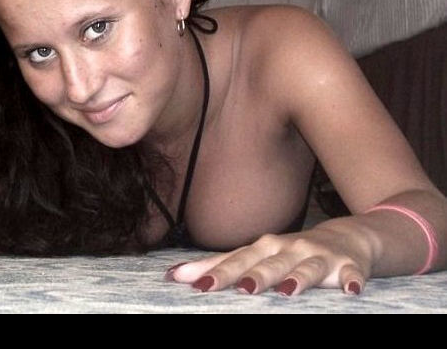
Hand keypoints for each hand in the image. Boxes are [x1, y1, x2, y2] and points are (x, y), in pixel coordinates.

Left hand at [165, 225, 372, 295]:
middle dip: (252, 275)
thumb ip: (222, 266)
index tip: (186, 282)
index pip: (234, 260)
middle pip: (267, 263)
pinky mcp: (349, 264)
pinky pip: (352, 273)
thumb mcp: (260, 256)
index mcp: (264, 248)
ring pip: (307, 267)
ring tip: (287, 291)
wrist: (348, 236)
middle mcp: (288, 248)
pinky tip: (351, 290)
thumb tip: (175, 274)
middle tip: (238, 288)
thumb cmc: (293, 251)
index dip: (212, 271)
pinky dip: (351, 280)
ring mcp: (319, 255)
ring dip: (297, 278)